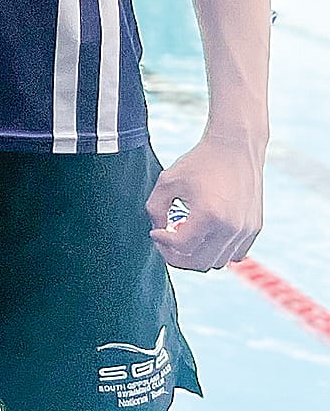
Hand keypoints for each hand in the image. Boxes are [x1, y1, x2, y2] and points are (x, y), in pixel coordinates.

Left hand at [146, 132, 263, 270]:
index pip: (181, 247)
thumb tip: (160, 235)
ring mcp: (246, 230)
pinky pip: (233, 256)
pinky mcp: (254, 229)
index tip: (155, 231)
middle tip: (165, 242)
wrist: (235, 148)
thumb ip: (155, 210)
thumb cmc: (198, 163)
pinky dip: (216, 252)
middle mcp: (232, 227)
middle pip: (199, 263)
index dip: (162, 243)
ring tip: (184, 236)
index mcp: (209, 215)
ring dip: (196, 256)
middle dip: (176, 257)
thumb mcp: (166, 182)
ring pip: (216, 263)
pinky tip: (203, 234)